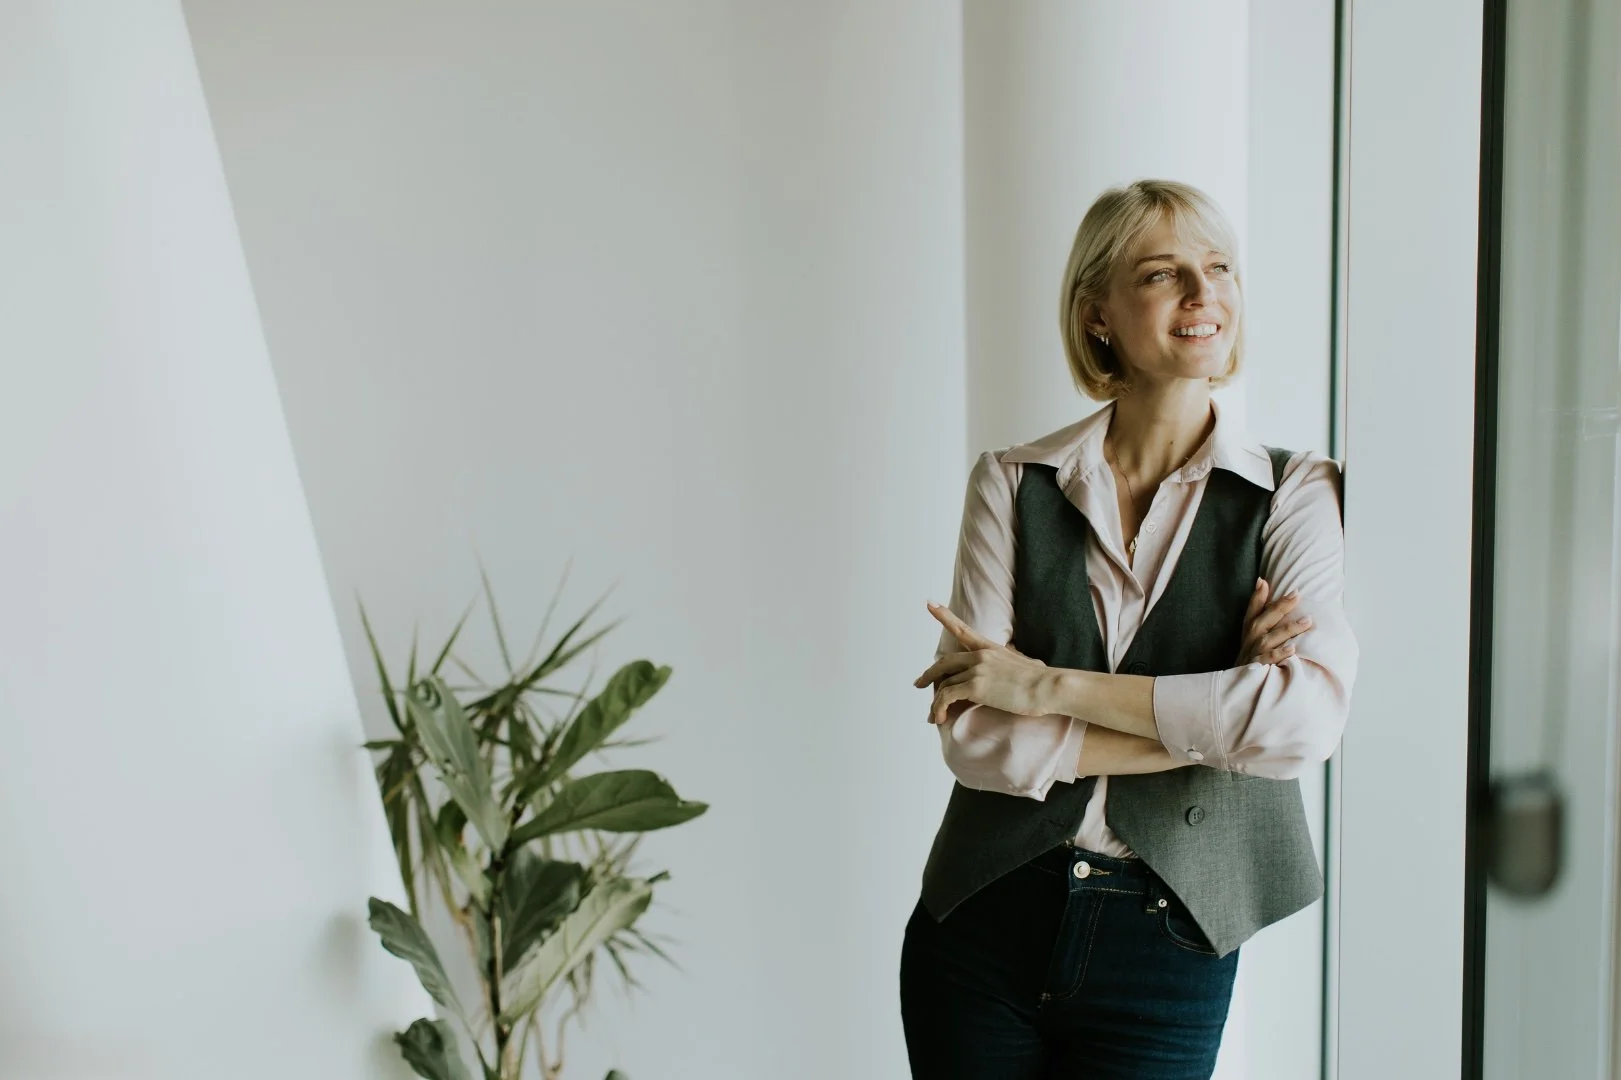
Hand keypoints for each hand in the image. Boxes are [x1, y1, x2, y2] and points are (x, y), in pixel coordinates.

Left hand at [914, 602, 1049, 724]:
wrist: (1049, 686)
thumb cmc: (1043, 680)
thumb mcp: (1025, 662)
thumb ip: (1013, 659)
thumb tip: (1019, 658)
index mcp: (990, 648)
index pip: (962, 629)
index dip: (944, 615)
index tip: (930, 603)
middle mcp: (980, 655)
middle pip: (944, 662)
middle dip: (929, 674)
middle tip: (919, 684)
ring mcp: (977, 669)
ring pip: (944, 684)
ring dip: (936, 702)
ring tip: (934, 716)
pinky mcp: (976, 686)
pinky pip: (947, 696)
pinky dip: (939, 707)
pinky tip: (940, 718)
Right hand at [1239, 579, 1312, 664]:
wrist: (1237, 687)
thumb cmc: (1251, 656)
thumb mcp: (1252, 635)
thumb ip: (1259, 610)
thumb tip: (1262, 581)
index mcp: (1249, 630)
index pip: (1252, 610)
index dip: (1257, 596)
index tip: (1264, 581)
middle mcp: (1250, 640)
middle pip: (1263, 620)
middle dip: (1279, 607)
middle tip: (1297, 594)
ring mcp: (1253, 654)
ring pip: (1269, 639)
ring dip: (1288, 629)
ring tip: (1307, 621)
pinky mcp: (1256, 668)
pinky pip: (1268, 660)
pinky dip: (1279, 654)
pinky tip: (1292, 649)